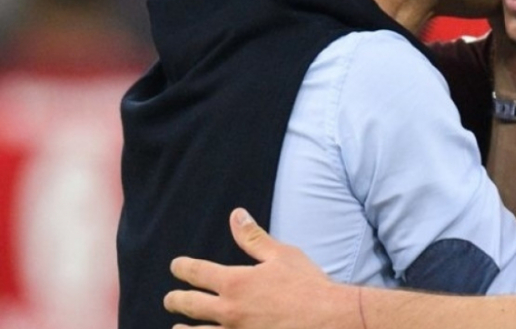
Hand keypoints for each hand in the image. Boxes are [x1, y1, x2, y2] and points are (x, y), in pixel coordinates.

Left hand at [164, 209, 359, 328]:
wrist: (328, 319)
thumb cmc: (307, 285)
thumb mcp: (281, 255)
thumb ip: (254, 238)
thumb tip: (236, 215)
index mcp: (235, 283)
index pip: (197, 273)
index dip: (183, 268)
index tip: (176, 266)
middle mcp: (228, 311)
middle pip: (190, 305)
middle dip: (176, 300)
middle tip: (169, 299)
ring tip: (177, 328)